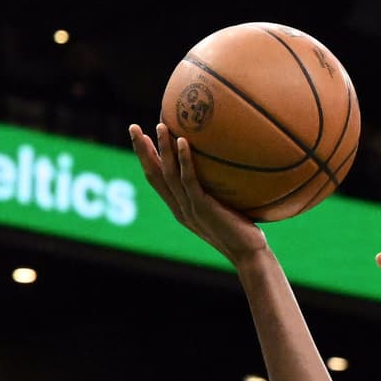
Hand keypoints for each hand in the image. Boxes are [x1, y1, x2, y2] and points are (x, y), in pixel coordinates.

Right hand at [128, 123, 269, 265]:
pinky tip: (184, 141)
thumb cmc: (242, 230)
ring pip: (168, 175)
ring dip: (162, 149)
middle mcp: (179, 208)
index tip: (139, 137)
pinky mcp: (202, 208)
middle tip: (133, 127)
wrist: (248, 253)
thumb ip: (215, 192)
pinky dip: (185, 160)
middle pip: (153, 175)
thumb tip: (225, 166)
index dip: (145, 159)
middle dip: (142, 151)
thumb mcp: (223, 207)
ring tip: (160, 126)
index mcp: (180, 208)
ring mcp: (189, 208)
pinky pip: (190, 181)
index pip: (156, 179)